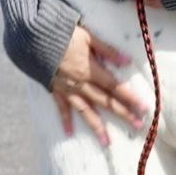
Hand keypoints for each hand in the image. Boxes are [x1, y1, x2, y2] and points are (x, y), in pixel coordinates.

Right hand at [52, 26, 148, 144]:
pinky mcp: (54, 90)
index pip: (115, 86)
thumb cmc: (62, 32)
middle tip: (137, 126)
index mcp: (91, 69)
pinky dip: (65, 121)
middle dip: (122, 114)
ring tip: (107, 142)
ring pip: (85, 111)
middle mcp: (81, 83)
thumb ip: (107, 50)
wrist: (32, 37)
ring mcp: (67, 89)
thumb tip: (127, 61)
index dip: (130, 97)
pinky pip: (61, 108)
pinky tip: (70, 133)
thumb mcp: (88, 36)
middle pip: (105, 101)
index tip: (144, 108)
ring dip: (97, 127)